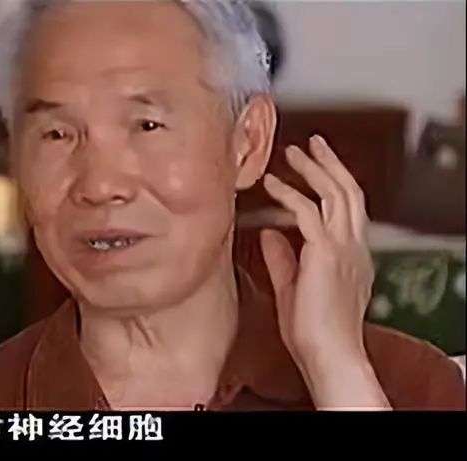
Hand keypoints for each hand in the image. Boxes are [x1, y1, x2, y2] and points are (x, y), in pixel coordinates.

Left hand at [261, 135, 389, 409]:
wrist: (328, 356)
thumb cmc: (313, 332)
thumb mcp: (294, 288)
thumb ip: (283, 258)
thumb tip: (268, 232)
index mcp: (351, 256)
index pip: (347, 210)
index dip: (332, 185)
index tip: (314, 170)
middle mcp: (353, 247)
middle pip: (348, 192)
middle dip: (330, 164)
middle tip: (312, 144)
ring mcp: (344, 248)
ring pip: (334, 193)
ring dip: (312, 169)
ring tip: (293, 153)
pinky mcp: (326, 253)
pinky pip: (307, 212)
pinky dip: (288, 194)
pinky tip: (272, 184)